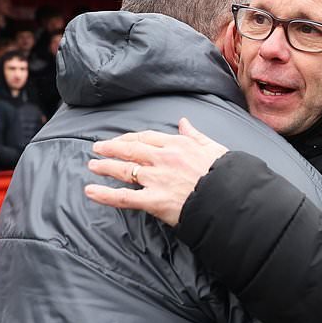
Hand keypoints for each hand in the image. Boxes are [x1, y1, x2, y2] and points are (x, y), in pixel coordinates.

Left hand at [84, 118, 228, 226]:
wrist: (230, 197)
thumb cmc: (225, 174)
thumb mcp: (212, 147)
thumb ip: (195, 135)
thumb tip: (184, 122)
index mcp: (177, 145)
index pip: (146, 138)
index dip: (129, 138)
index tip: (120, 140)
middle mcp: (163, 159)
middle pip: (130, 150)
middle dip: (111, 148)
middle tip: (97, 148)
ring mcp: (156, 179)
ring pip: (123, 170)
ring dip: (105, 167)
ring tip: (92, 166)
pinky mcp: (153, 200)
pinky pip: (123, 197)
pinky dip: (104, 194)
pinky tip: (90, 192)